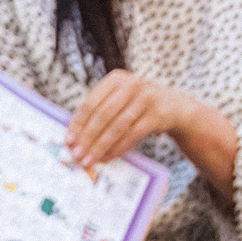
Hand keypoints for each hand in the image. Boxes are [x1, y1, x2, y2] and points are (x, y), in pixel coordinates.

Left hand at [65, 70, 189, 177]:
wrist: (173, 107)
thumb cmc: (136, 106)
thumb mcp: (118, 101)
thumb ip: (97, 114)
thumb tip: (72, 140)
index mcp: (115, 79)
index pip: (90, 103)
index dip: (78, 124)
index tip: (68, 142)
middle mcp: (131, 84)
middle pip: (103, 115)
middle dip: (87, 138)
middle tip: (77, 155)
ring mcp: (146, 98)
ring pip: (117, 126)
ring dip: (100, 146)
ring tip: (89, 161)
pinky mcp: (158, 113)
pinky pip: (133, 134)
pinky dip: (118, 148)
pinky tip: (107, 157)